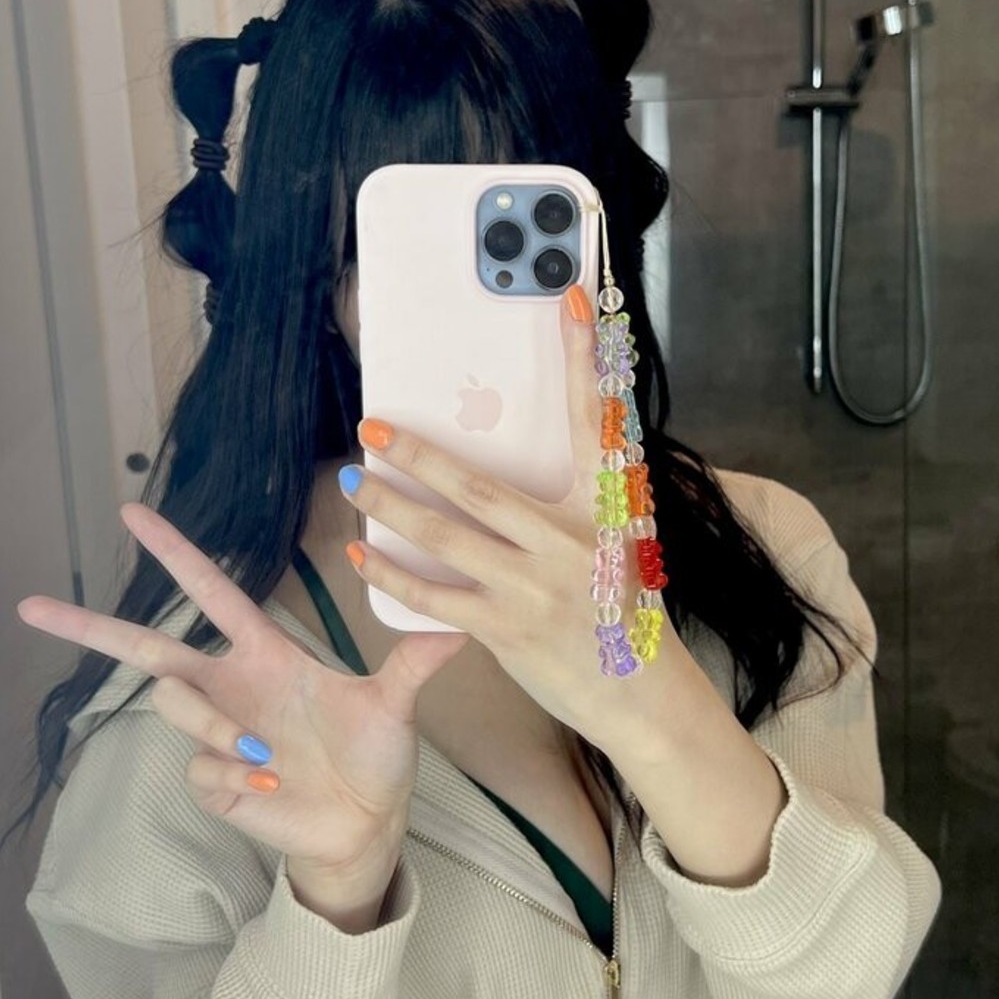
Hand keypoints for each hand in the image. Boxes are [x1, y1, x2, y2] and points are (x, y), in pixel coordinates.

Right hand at [17, 503, 467, 904]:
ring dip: (218, 725)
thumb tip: (457, 623)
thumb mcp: (394, 707)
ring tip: (269, 753)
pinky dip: (236, 775)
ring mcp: (217, 731)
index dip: (174, 553)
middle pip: (145, 647)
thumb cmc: (376, 760)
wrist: (367, 825)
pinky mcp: (212, 778)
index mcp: (267, 653)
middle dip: (88, 628)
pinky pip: (200, 765)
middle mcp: (231, 685)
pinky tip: (270, 785)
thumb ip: (413, 664)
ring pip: (174, 705)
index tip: (131, 512)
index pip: (210, 592)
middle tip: (31, 607)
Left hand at [338, 287, 680, 747]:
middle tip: (373, 425)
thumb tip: (513, 478)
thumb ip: (572, 508)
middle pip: (480, 486)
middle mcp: (568, 542)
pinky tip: (363, 555)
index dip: (583, 359)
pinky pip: (437, 597)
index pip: (594, 421)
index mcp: (603, 510)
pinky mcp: (509, 630)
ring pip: (447, 538)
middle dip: (420, 452)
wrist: (646, 698)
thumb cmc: (625, 617)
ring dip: (391, 507)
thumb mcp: (615, 547)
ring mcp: (536, 588)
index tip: (568, 299)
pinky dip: (394, 575)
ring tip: (353, 480)